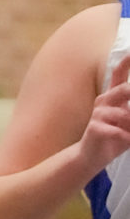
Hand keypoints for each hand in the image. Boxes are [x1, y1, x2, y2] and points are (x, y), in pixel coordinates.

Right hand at [77, 62, 129, 182]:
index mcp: (112, 96)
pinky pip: (117, 131)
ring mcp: (98, 114)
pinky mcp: (95, 128)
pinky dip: (126, 138)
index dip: (126, 62)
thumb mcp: (129, 121)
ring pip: (123, 114)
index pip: (118, 74)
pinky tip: (127, 140)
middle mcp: (104, 101)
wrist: (91, 155)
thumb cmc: (115, 136)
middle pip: (124, 89)